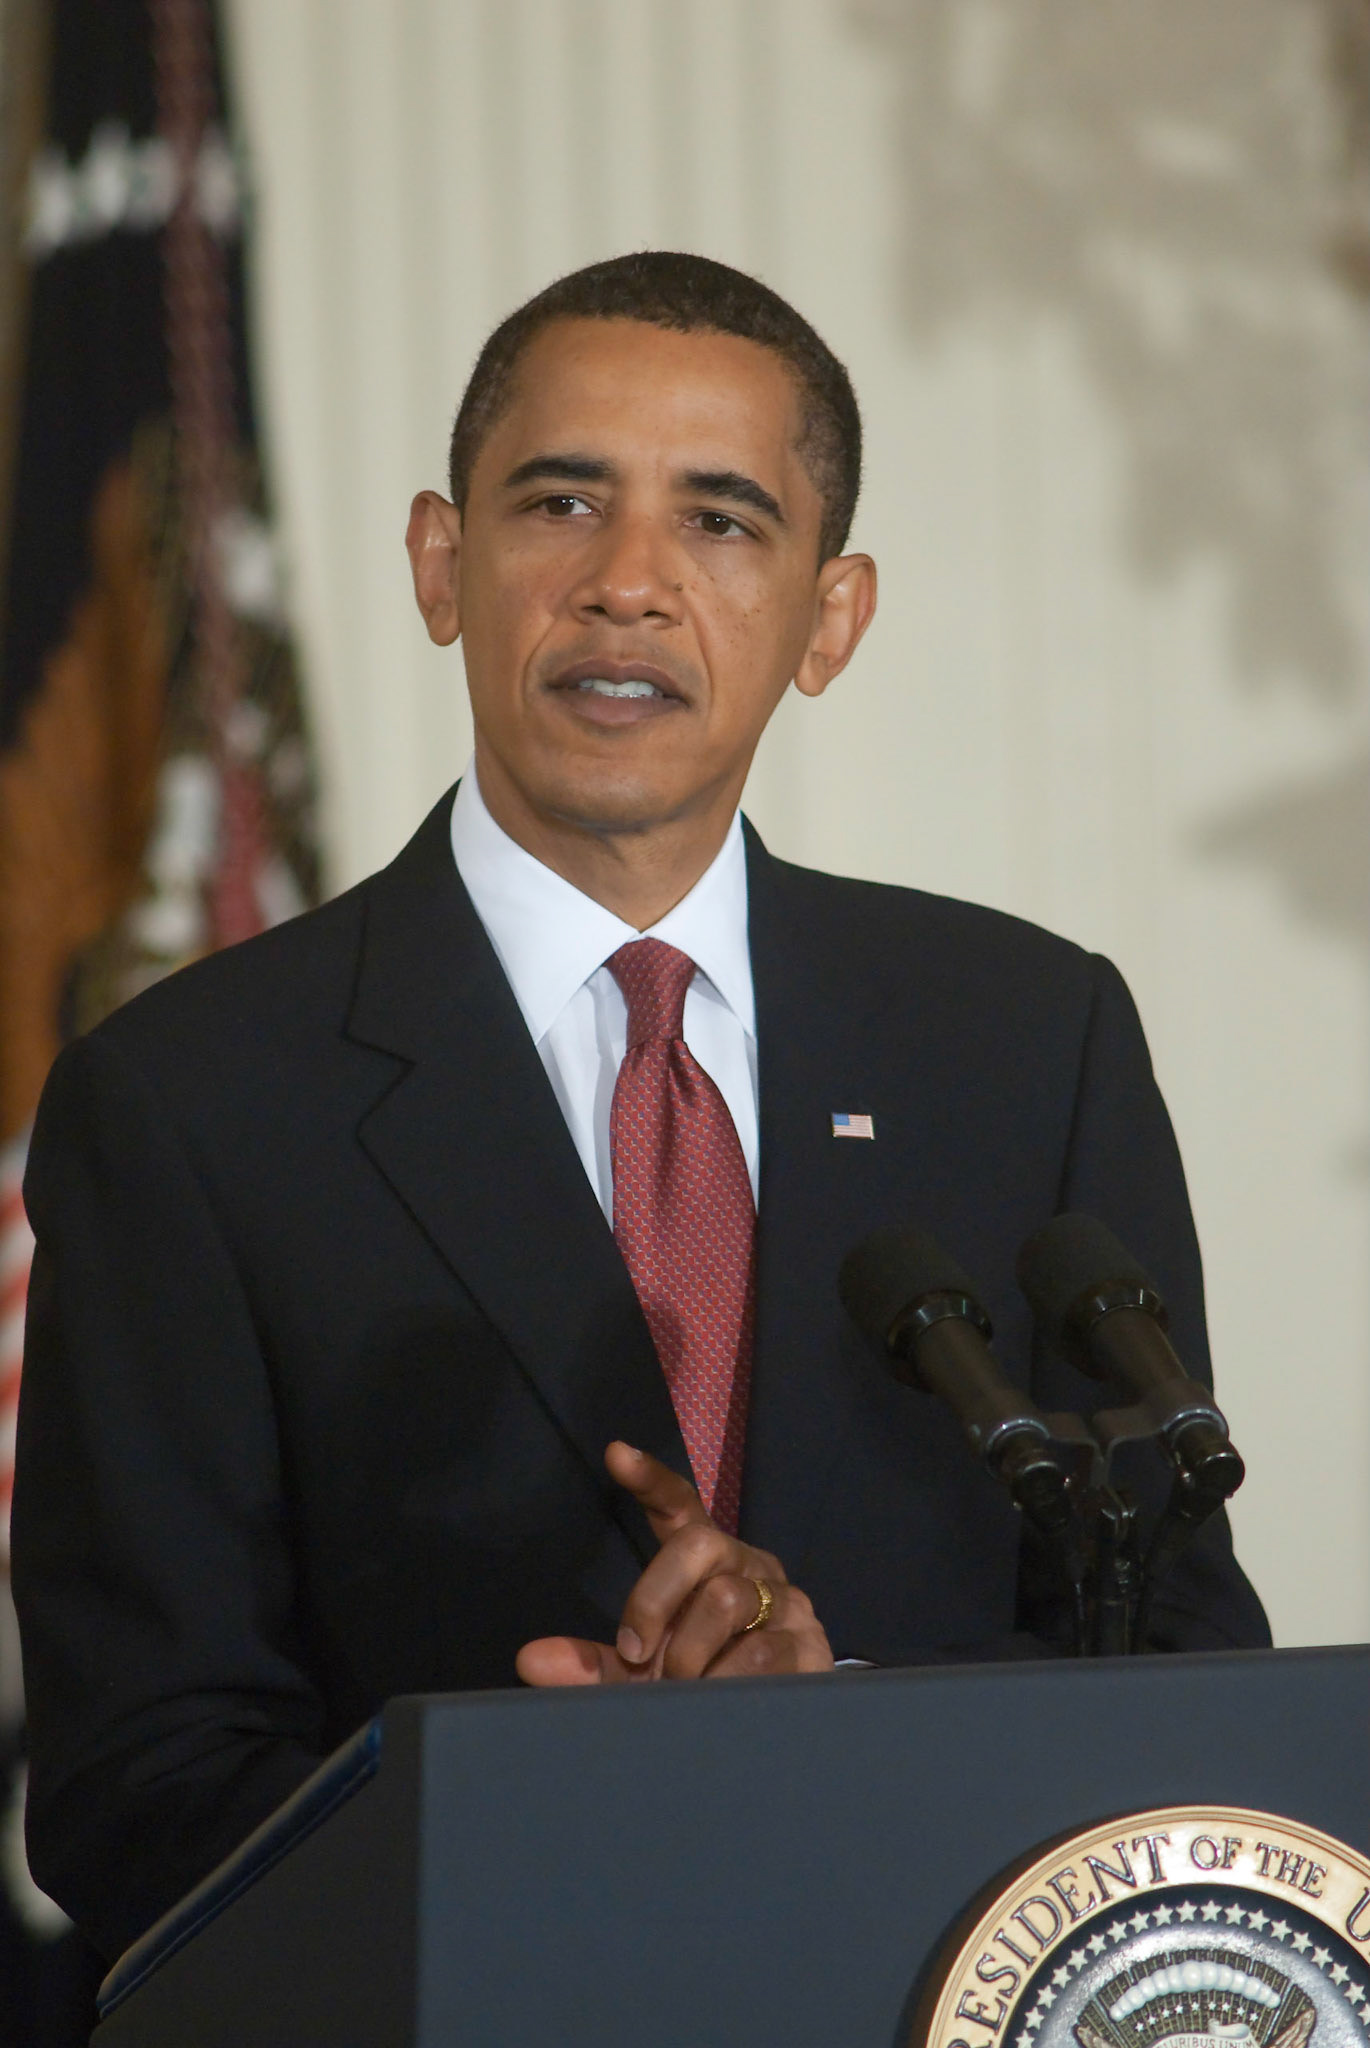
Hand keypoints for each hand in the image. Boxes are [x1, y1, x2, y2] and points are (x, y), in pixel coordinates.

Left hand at [515, 1442, 834, 1685]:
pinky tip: (717, 1704)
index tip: (616, 1455)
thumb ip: (592, 1664)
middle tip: (637, 1652)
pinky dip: (724, 1684)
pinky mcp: (808, 1642)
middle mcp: (746, 1566)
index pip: (680, 1506)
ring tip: (682, 1692)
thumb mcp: (643, 1676)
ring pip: (727, 1599)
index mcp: (704, 1563)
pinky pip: (760, 1651)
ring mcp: (783, 1600)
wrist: (773, 1735)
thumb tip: (530, 1659)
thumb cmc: (699, 1688)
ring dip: (689, 1655)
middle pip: (700, 1544)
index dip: (651, 1479)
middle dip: (656, 1597)